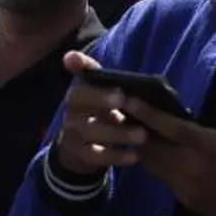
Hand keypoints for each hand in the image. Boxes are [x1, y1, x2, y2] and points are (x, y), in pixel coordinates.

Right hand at [54, 51, 143, 175]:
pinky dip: (116, 156)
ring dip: (118, 132)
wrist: (82, 148)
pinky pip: (95, 155)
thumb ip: (116, 81)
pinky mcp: (78, 153)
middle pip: (79, 99)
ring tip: (143, 135)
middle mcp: (72, 107)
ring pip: (91, 130)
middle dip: (101, 97)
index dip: (79, 65)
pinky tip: (134, 156)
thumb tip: (135, 73)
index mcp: (82, 89)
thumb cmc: (103, 113)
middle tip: (123, 98)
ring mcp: (72, 131)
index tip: (76, 59)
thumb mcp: (108, 97)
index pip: (79, 74)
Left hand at [121, 82, 215, 215]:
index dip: (148, 114)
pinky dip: (155, 164)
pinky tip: (154, 153)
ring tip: (130, 130)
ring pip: (153, 165)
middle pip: (152, 148)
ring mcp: (188, 187)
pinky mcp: (187, 200)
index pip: (172, 128)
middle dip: (134, 130)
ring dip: (141, 148)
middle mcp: (194, 169)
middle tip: (120, 113)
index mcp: (212, 149)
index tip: (128, 101)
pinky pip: (164, 179)